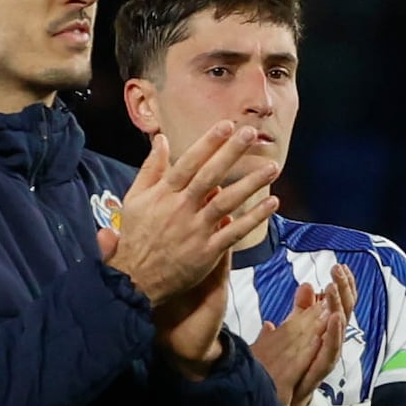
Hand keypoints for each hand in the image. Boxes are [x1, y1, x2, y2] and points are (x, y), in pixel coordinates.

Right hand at [102, 120, 275, 315]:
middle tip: (251, 134)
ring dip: (251, 183)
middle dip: (231, 153)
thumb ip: (150, 169)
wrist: (133, 280)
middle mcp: (180, 209)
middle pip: (210, 176)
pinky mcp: (207, 251)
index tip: (226, 126)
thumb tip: (161, 140)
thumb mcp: (134, 199)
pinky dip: (253, 218)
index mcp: (163, 194)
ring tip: (272, 167)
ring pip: (227, 202)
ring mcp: (195, 230)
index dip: (208, 143)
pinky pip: (235, 231)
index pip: (188, 162)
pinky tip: (272, 203)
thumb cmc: (135, 236)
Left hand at [251, 265, 355, 405]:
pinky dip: (335, 333)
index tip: (341, 266)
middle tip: (338, 269)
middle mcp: (330, 340)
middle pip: (345, 310)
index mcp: (324, 329)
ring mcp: (327, 354)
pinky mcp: (320, 369)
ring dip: (340, 305)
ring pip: (341, 327)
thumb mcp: (292, 330)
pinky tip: (334, 317)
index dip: (343, 284)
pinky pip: (331, 350)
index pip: (339, 302)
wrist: (277, 397)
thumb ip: (301, 310)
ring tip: (334, 287)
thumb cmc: (287, 365)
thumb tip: (308, 285)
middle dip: (344, 288)